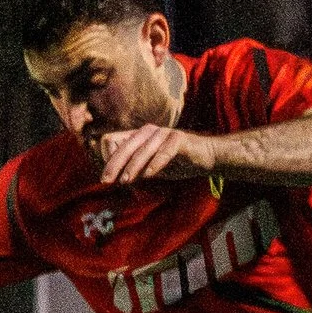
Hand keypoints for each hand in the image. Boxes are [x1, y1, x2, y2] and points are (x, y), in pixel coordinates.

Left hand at [94, 123, 211, 187]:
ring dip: (133, 166)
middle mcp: (148, 131)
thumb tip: (115, 177)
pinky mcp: (179, 138)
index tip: (109, 176)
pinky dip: (156, 164)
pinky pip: (164, 152)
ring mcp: (163, 133)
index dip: (108, 158)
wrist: (205, 157)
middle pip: (123, 146)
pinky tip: (149, 175)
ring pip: (142, 150)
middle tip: (106, 181)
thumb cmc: (176, 162)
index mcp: (138, 136)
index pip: (112, 141)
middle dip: (113, 164)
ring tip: (125, 181)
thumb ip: (135, 168)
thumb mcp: (151, 167)